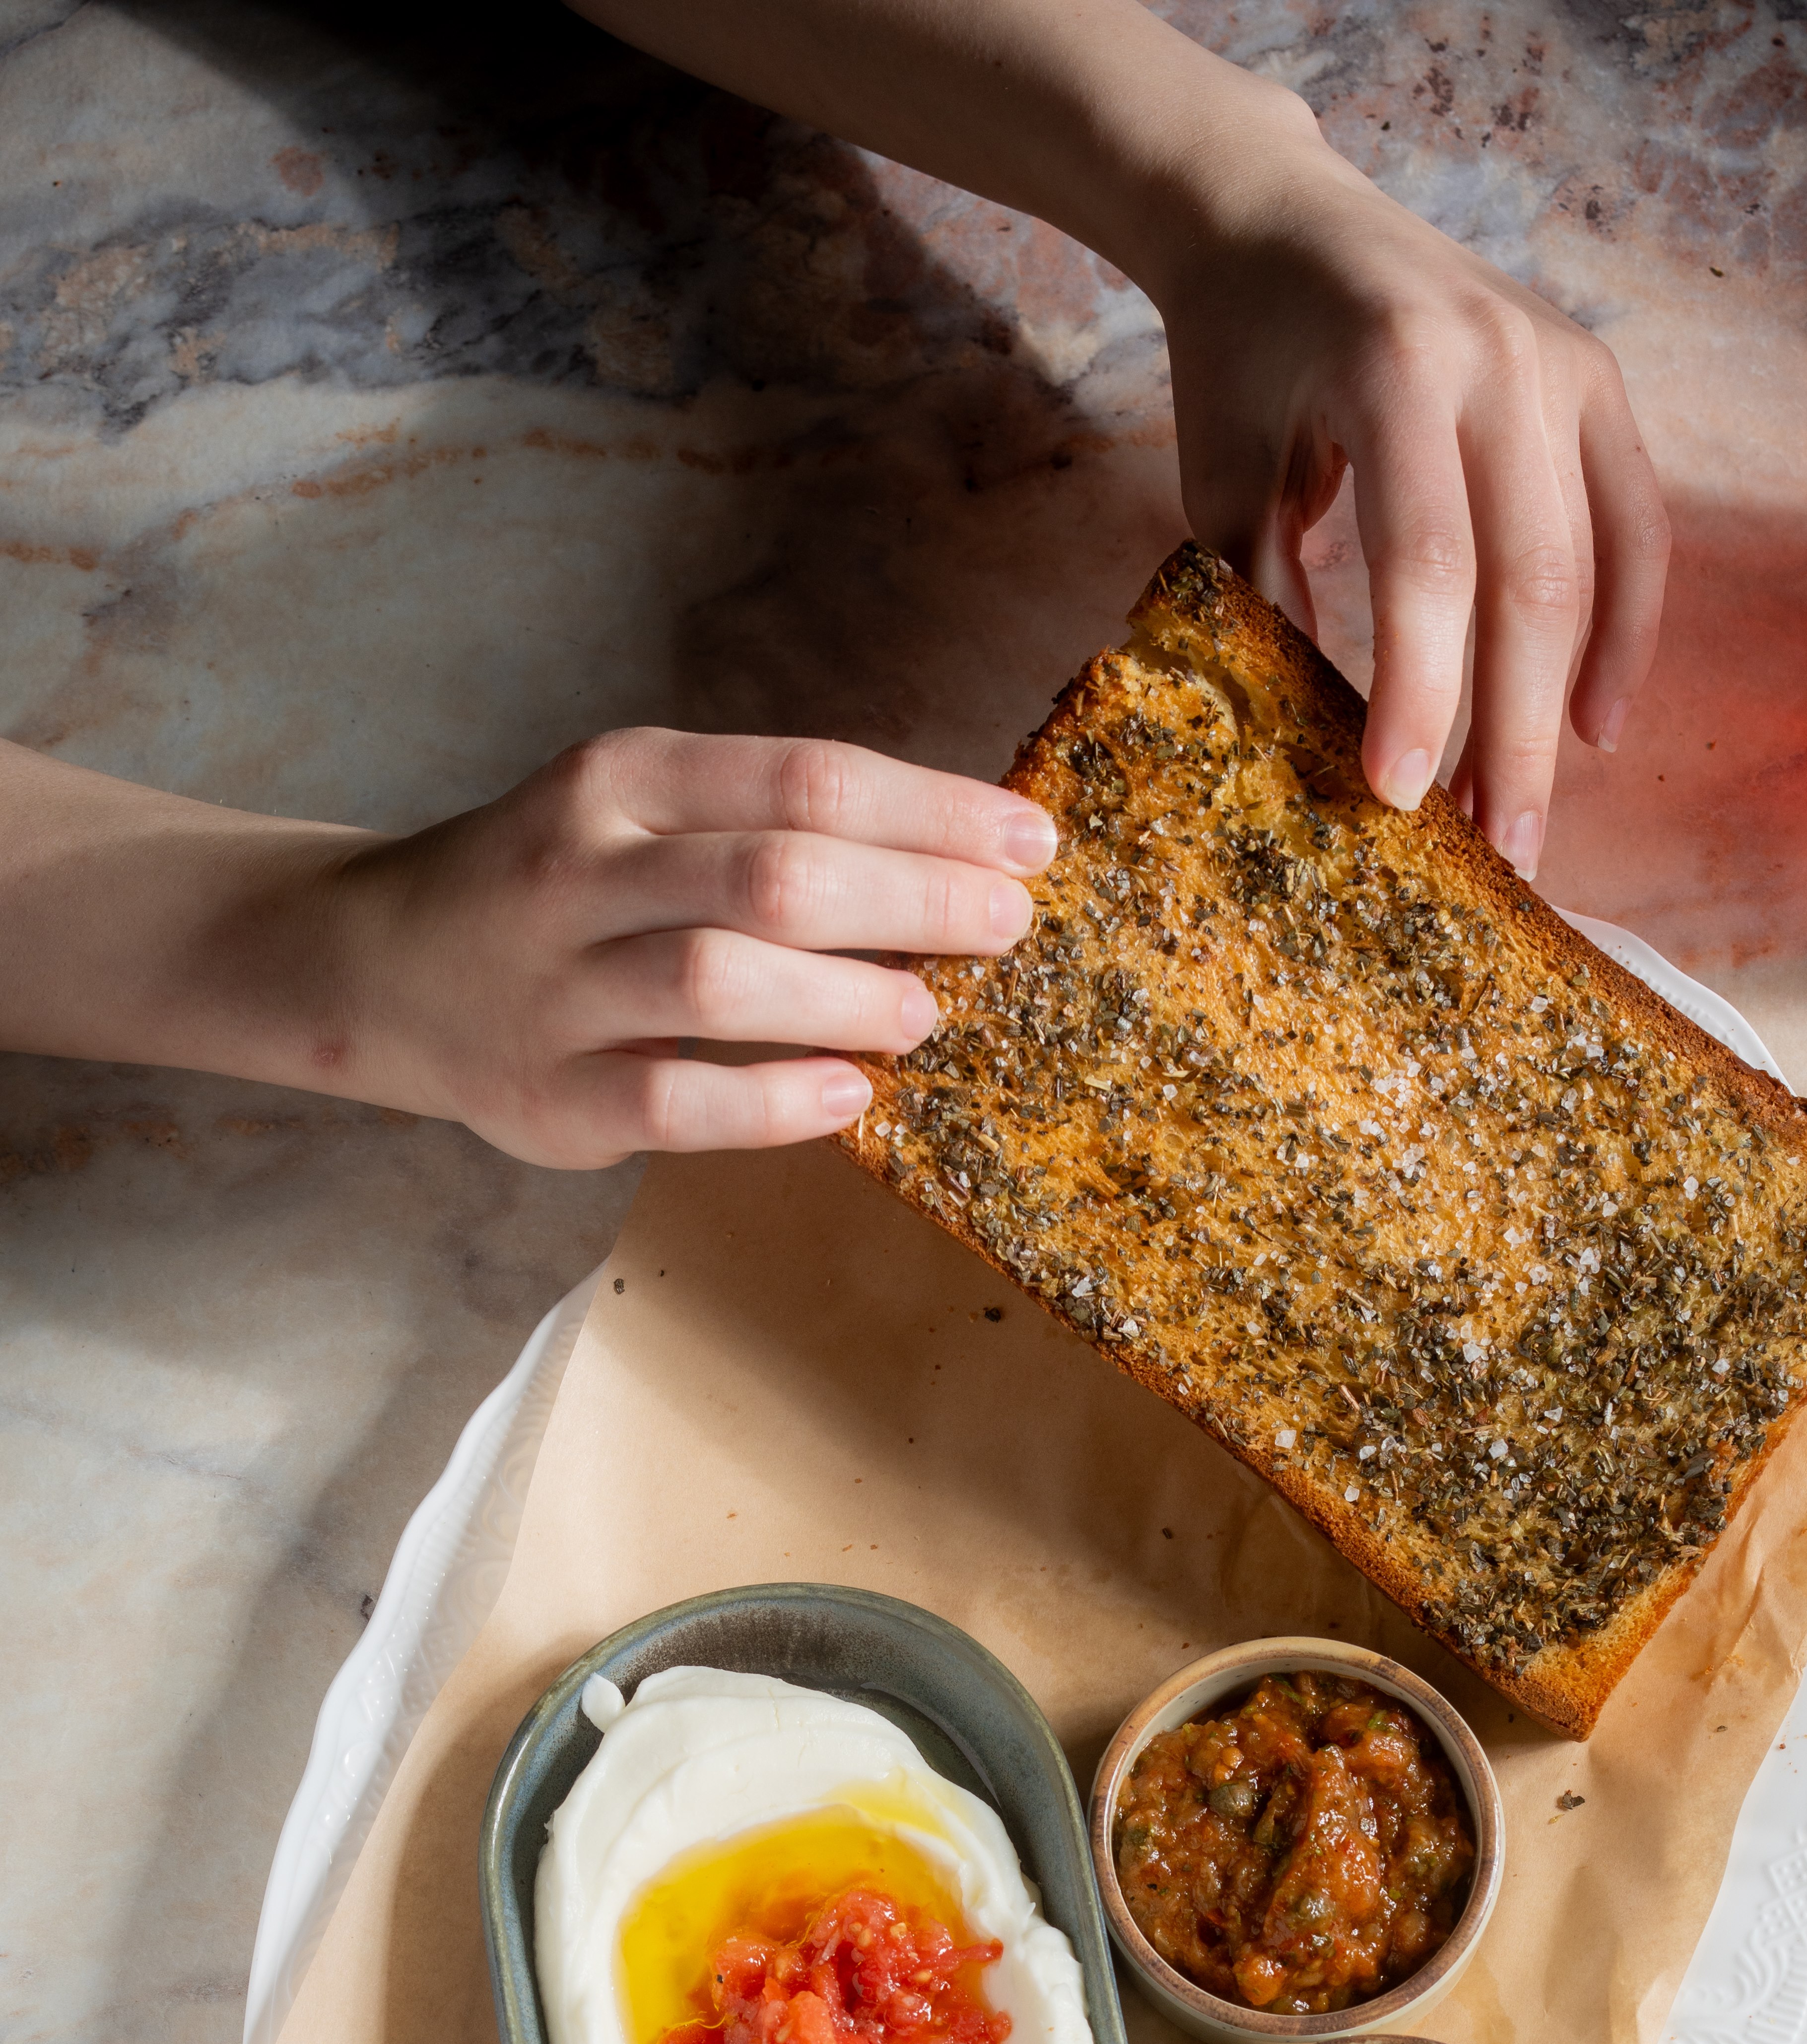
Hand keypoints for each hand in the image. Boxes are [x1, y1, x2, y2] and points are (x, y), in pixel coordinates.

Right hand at [318, 731, 1055, 1164]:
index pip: (804, 780)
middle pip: (775, 876)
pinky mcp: (551, 1097)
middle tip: (1005, 925)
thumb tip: (950, 857)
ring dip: (847, 999)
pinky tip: (848, 1096)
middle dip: (912, 900)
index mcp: (622, 780)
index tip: (1030, 841)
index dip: (932, 812)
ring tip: (925, 1012)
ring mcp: (559, 988)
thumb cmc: (558, 886)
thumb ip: (764, 825)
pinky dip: (774, 1101)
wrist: (377, 967)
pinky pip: (676, 1101)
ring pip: (722, 982)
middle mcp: (582, 871)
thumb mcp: (640, 813)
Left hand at [568, 5, 1664, 877]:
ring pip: (1590, 567)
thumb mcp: (1226, 471)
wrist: (1281, 218)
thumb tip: (1320, 747)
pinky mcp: (1597, 381)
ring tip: (1532, 817)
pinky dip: (1621, 631)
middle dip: (1511, 732)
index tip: (1397, 799)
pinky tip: (1595, 726)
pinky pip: (1636, 525)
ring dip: (1564, 706)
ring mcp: (1565, 363)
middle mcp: (1503, 358)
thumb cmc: (1240, 354)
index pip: (1422, 561)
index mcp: (1399, 366)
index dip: (1418, 691)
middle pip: (1526, 579)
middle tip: (1499, 854)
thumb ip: (1270, 596)